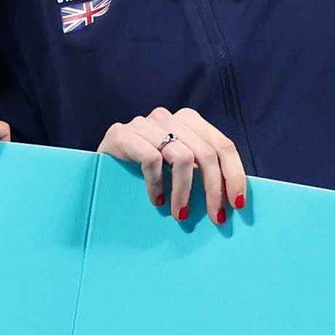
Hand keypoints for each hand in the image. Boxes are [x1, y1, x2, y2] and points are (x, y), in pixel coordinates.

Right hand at [98, 107, 247, 223]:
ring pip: (182, 157)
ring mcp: (144, 123)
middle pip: (206, 153)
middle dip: (213, 190)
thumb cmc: (144, 173)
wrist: (97, 167)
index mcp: (188, 120)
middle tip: (215, 217)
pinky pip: (152, 160)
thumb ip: (201, 171)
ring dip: (185, 192)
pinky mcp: (121, 134)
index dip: (234, 175)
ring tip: (180, 214)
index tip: (237, 204)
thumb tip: (235, 199)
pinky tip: (157, 200)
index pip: (223, 145)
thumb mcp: (178, 168)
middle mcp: (168, 117)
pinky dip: (158, 185)